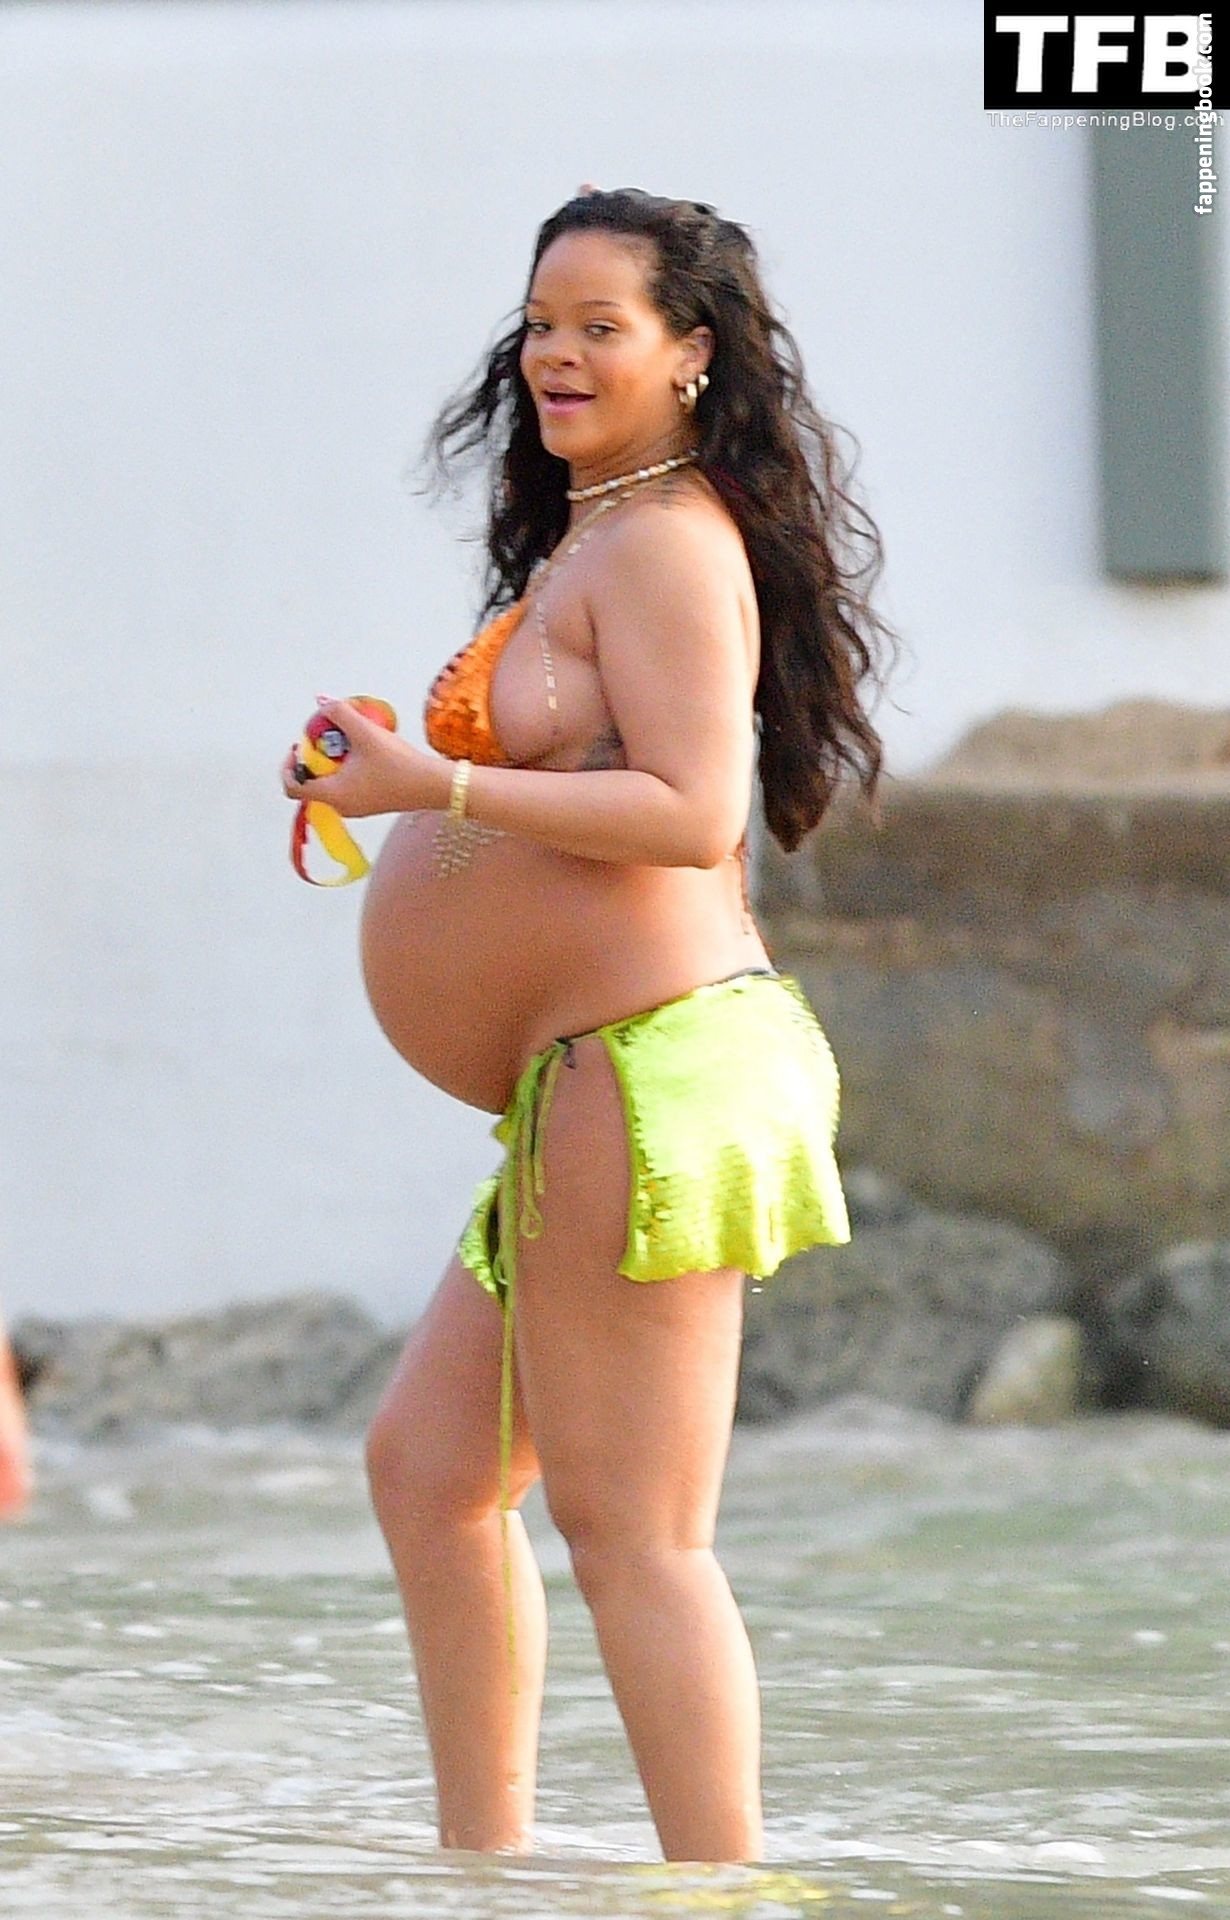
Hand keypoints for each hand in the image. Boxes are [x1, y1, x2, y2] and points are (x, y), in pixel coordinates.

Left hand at [279, 699, 444, 817]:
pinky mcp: (370, 802)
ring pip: (330, 783)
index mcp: (333, 795)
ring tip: (349, 739)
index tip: (302, 744)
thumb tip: (322, 702)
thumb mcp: (367, 734)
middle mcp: (340, 806)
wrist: (434, 786)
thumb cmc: (400, 766)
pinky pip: (346, 785)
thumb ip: (340, 714)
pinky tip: (364, 750)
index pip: (292, 786)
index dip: (289, 763)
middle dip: (315, 756)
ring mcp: (356, 807)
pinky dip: (346, 768)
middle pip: (311, 781)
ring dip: (332, 760)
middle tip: (328, 736)